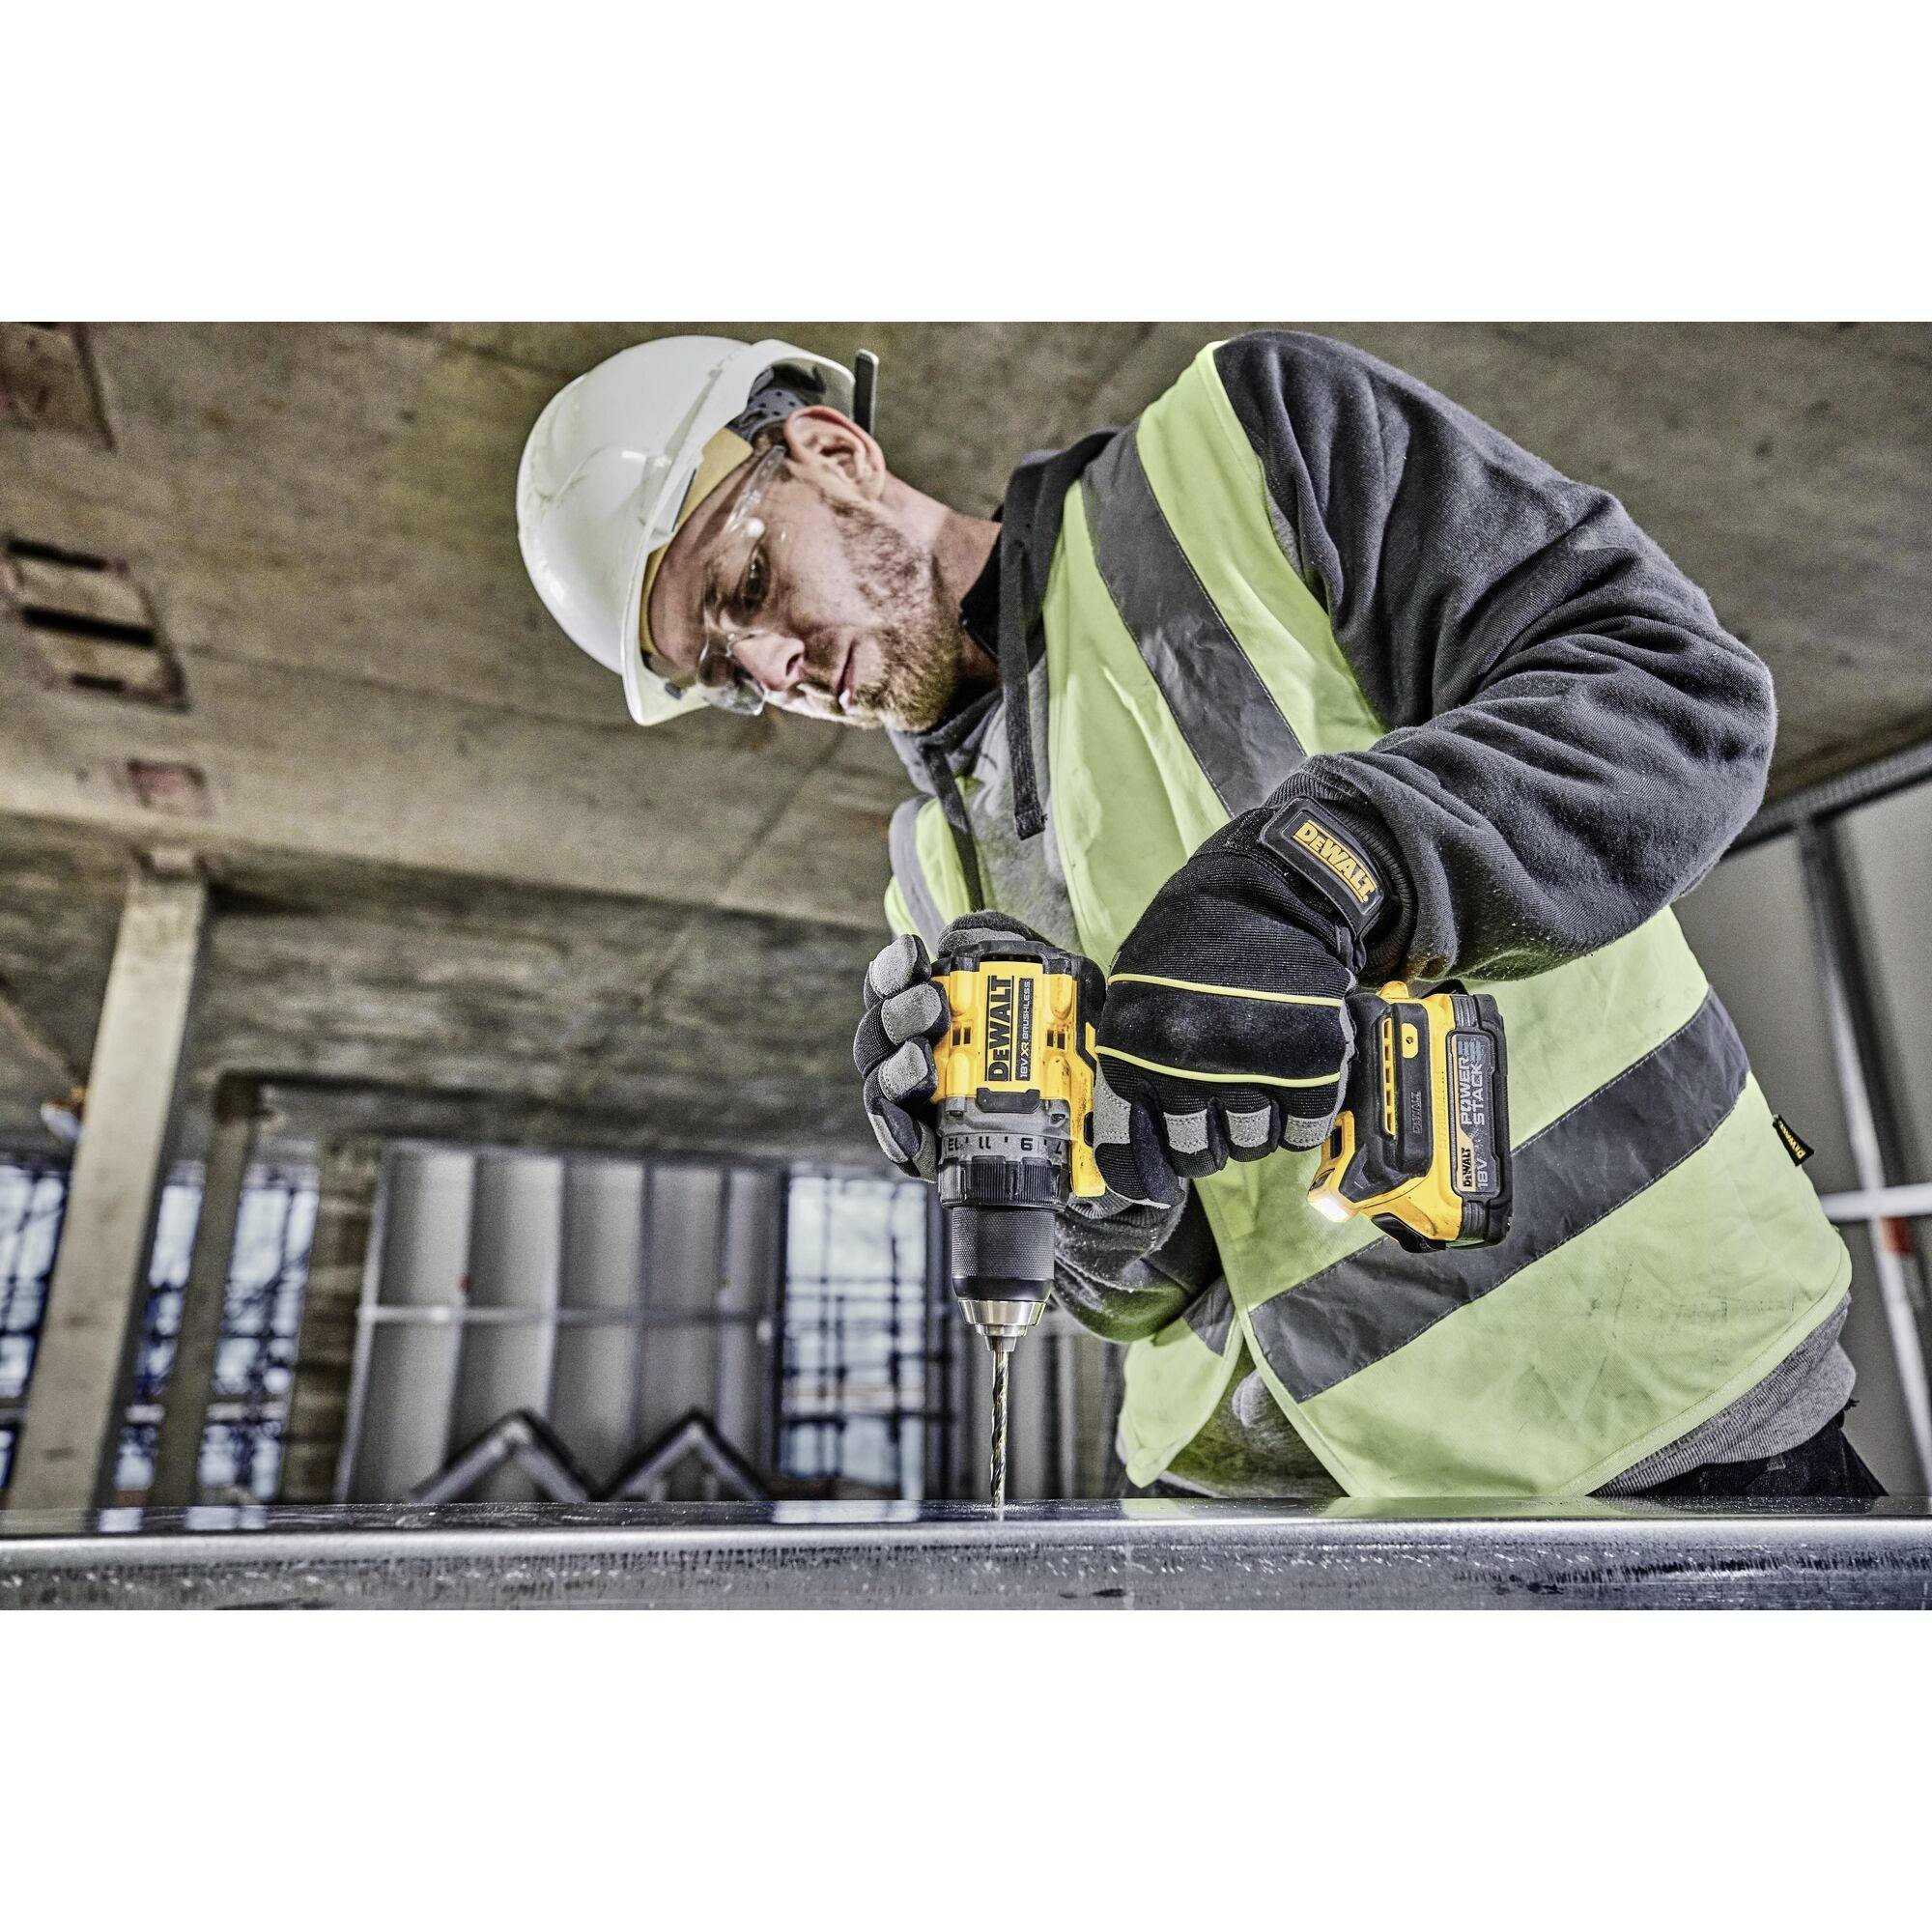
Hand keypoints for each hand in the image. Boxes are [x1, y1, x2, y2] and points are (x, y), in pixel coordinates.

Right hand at [852, 912, 1050, 1181]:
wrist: (1101, 1121)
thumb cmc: (1063, 1045)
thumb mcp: (1054, 986)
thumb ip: (1012, 949)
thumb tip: (963, 932)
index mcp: (930, 1011)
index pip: (892, 984)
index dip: (893, 968)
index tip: (914, 954)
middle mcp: (912, 1053)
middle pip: (879, 1031)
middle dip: (901, 1013)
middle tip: (934, 1006)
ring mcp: (917, 1103)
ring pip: (881, 1083)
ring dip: (898, 1069)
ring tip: (924, 1064)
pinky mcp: (930, 1150)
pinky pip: (899, 1142)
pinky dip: (896, 1132)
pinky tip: (907, 1126)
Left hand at [1091, 837, 1357, 1206]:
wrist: (1269, 891)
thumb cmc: (1193, 942)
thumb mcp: (1135, 995)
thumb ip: (1132, 1060)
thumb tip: (1129, 1139)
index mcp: (1130, 1053)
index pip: (1127, 1152)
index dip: (1145, 1176)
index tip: (1158, 1185)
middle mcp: (1183, 1068)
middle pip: (1199, 1155)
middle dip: (1209, 1140)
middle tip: (1220, 1104)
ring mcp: (1248, 1068)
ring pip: (1252, 1145)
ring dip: (1256, 1122)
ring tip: (1257, 1074)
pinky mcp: (1309, 1064)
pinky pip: (1302, 1129)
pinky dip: (1301, 1115)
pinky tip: (1293, 1080)